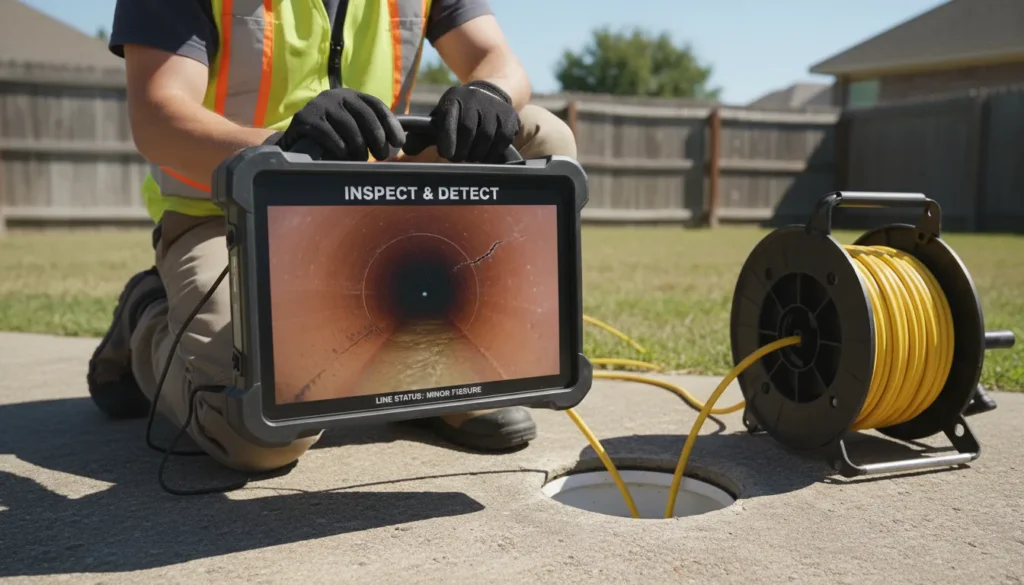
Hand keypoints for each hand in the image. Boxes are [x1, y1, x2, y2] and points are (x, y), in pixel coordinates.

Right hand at [274, 88, 404, 160]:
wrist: (295, 140)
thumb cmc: (332, 138)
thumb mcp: (353, 130)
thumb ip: (373, 131)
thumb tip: (402, 143)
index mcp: (351, 96)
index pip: (376, 105)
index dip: (390, 124)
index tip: (399, 143)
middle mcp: (336, 95)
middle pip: (366, 116)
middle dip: (377, 139)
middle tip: (382, 156)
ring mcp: (320, 105)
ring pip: (350, 128)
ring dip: (359, 148)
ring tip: (360, 159)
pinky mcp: (305, 118)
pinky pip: (330, 135)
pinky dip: (340, 149)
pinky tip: (342, 155)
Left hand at [403, 80, 520, 162]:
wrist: (489, 94)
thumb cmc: (459, 113)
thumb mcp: (441, 119)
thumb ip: (424, 136)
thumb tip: (407, 150)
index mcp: (453, 99)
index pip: (450, 120)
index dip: (448, 139)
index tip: (447, 154)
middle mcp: (474, 99)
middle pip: (469, 132)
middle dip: (462, 150)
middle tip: (459, 158)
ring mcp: (494, 107)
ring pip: (486, 138)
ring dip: (478, 153)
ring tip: (471, 156)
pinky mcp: (509, 117)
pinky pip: (502, 140)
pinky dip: (493, 152)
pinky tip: (486, 154)